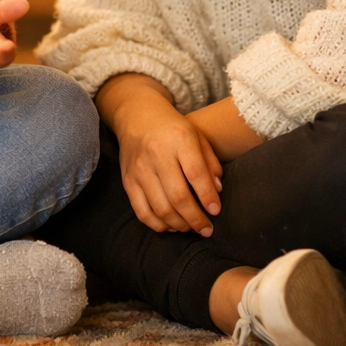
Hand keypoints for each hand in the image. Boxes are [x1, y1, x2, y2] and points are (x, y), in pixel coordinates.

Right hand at [99, 75, 222, 234]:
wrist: (137, 115)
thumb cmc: (173, 128)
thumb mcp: (197, 135)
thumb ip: (210, 163)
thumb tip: (216, 192)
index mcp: (179, 139)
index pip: (196, 173)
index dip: (208, 196)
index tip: (216, 211)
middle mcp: (157, 154)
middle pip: (178, 196)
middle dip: (196, 219)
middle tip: (207, 229)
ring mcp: (140, 169)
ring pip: (161, 208)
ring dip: (180, 225)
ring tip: (192, 228)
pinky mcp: (128, 181)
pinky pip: (142, 212)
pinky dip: (159, 225)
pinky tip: (172, 225)